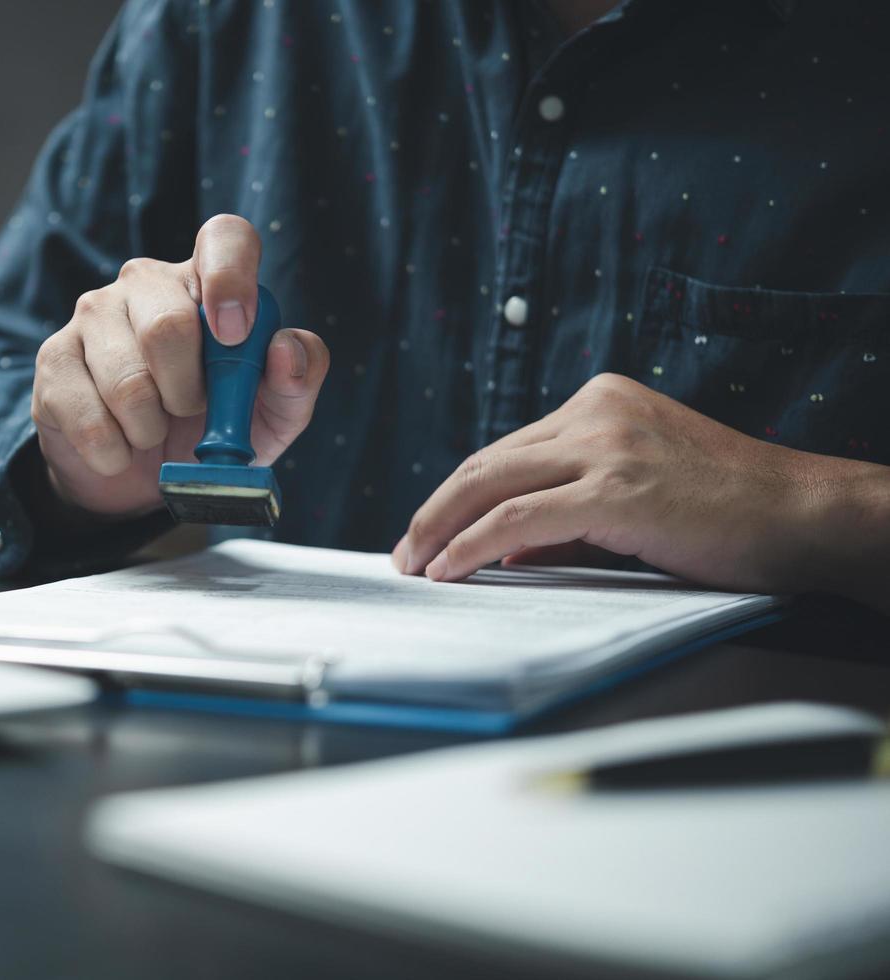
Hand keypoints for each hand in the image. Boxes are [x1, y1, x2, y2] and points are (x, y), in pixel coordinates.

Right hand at [31, 214, 329, 517]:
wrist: (140, 476)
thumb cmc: (211, 428)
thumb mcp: (270, 415)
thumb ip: (296, 380)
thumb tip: (287, 349)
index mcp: (205, 282)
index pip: (224, 238)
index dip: (231, 277)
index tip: (235, 332)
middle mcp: (145, 283)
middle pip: (167, 325)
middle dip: (187, 393)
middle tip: (189, 411)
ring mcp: (92, 314)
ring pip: (126, 382)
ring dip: (149, 429)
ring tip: (151, 432)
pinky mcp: (54, 358)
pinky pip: (88, 416)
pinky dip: (114, 451)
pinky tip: (118, 448)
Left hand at [393, 372, 889, 600]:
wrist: (805, 514)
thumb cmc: (730, 512)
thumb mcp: (636, 495)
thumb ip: (568, 512)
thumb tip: (502, 546)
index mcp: (600, 401)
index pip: (506, 451)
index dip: (458, 495)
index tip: (429, 532)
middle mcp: (595, 412)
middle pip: (484, 462)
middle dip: (433, 511)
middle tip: (404, 554)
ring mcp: (605, 445)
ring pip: (489, 484)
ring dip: (439, 529)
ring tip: (414, 566)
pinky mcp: (615, 488)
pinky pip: (516, 518)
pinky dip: (471, 545)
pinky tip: (449, 569)